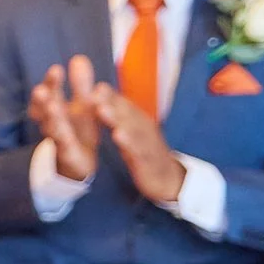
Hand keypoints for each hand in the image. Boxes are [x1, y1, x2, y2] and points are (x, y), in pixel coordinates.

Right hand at [31, 57, 103, 184]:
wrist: (79, 163)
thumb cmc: (78, 129)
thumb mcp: (83, 105)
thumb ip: (80, 84)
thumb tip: (79, 57)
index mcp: (56, 107)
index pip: (50, 91)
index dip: (51, 82)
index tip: (57, 69)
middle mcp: (52, 121)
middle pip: (45, 108)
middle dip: (43, 99)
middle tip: (41, 90)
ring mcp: (58, 138)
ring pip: (52, 127)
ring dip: (51, 118)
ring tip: (51, 106)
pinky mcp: (67, 154)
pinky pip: (65, 147)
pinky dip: (64, 141)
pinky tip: (66, 136)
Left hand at [90, 84, 186, 204]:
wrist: (169, 178)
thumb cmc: (145, 150)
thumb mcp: (131, 131)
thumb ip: (117, 112)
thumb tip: (99, 91)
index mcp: (137, 120)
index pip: (122, 104)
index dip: (109, 95)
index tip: (94, 85)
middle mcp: (143, 127)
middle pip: (126, 112)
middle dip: (110, 101)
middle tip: (94, 93)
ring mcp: (147, 143)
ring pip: (132, 128)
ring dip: (117, 118)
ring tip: (102, 109)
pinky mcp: (148, 160)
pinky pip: (138, 150)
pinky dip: (129, 143)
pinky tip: (118, 136)